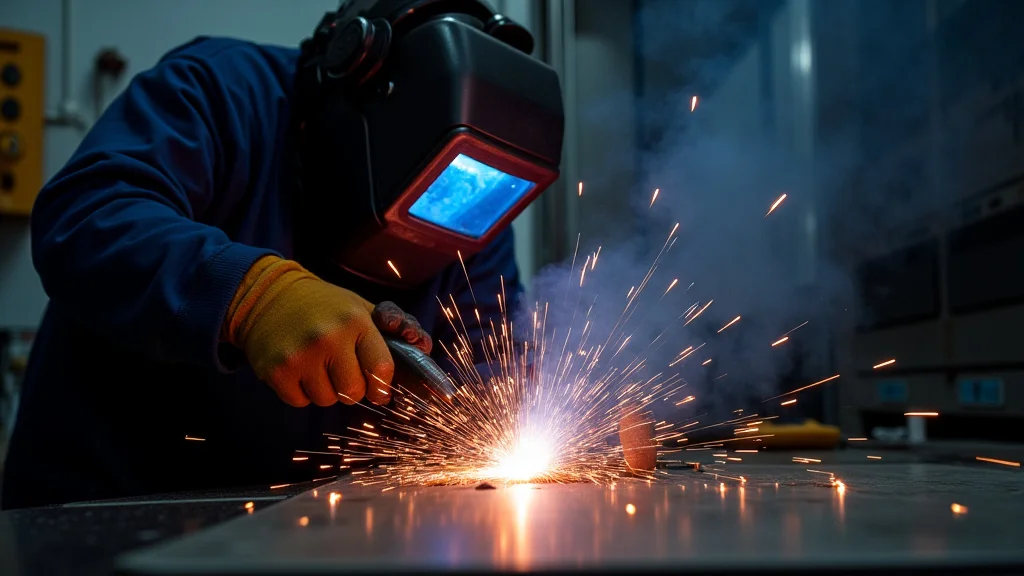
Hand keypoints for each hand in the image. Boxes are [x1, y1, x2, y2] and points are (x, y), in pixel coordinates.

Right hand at [223, 256, 431, 407]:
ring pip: (327, 400)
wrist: (267, 295)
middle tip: (344, 371)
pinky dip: (302, 392)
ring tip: (318, 365)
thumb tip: (424, 350)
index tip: (379, 387)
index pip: (381, 370)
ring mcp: (300, 355)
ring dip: (326, 390)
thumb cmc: (325, 305)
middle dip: (353, 387)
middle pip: (355, 392)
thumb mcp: (360, 307)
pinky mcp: (276, 371)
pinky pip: (300, 402)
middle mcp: (329, 337)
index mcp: (355, 320)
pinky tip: (299, 368)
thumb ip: (393, 330)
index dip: (382, 384)